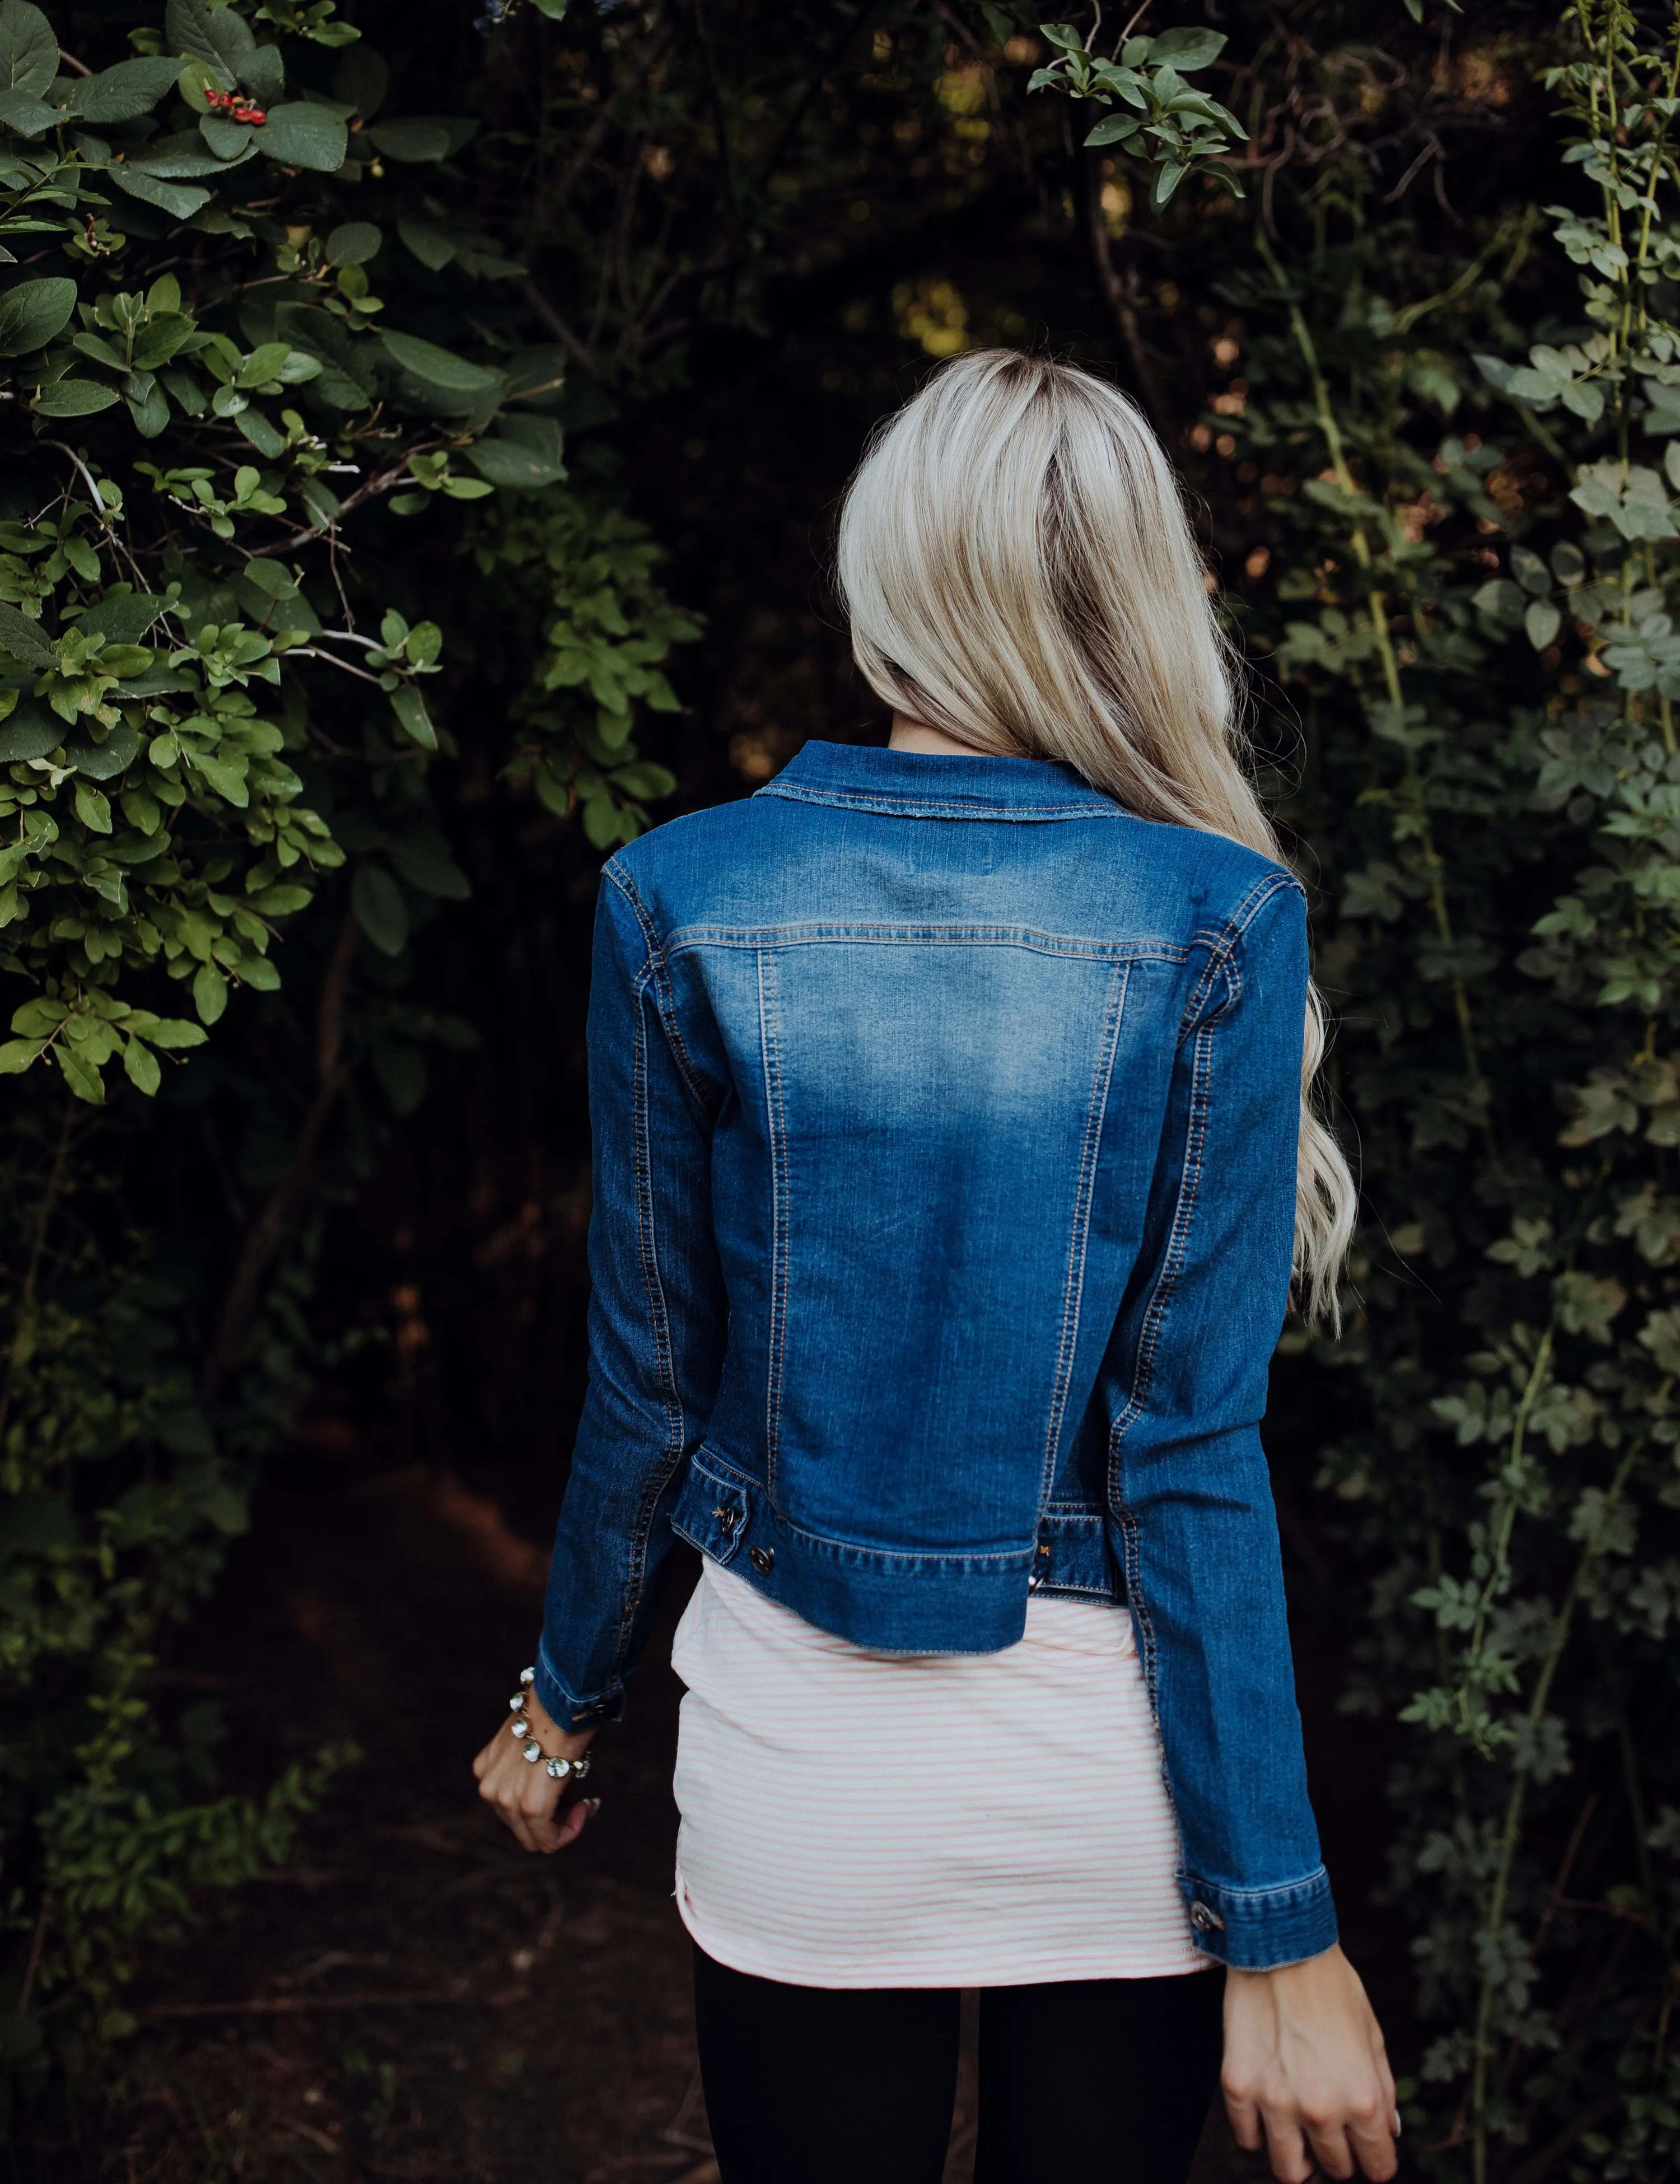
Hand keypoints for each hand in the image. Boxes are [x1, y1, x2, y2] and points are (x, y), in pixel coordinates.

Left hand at [472, 1684, 598, 1854]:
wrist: (563, 1695)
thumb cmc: (556, 1711)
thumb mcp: (531, 1740)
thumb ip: (529, 1766)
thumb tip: (551, 1782)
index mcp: (485, 1769)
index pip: (509, 1806)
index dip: (540, 1805)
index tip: (564, 1793)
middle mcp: (489, 1787)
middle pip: (521, 1825)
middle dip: (552, 1818)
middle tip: (580, 1800)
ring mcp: (505, 1799)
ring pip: (535, 1837)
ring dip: (562, 1824)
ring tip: (584, 1802)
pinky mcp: (529, 1807)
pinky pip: (547, 1840)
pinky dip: (569, 1830)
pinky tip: (586, 1807)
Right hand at [1222, 1944, 1398, 2181]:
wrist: (1280, 1945)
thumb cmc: (1332, 1986)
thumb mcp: (1373, 2036)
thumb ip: (1383, 2090)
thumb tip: (1388, 2132)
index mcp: (1362, 2099)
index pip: (1378, 2166)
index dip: (1377, 2160)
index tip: (1368, 2151)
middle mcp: (1321, 2110)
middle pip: (1335, 2169)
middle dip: (1338, 2154)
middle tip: (1331, 2130)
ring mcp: (1276, 2102)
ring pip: (1288, 2171)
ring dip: (1298, 2158)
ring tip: (1298, 2135)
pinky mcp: (1239, 2087)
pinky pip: (1248, 2138)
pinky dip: (1258, 2132)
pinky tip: (1267, 2108)